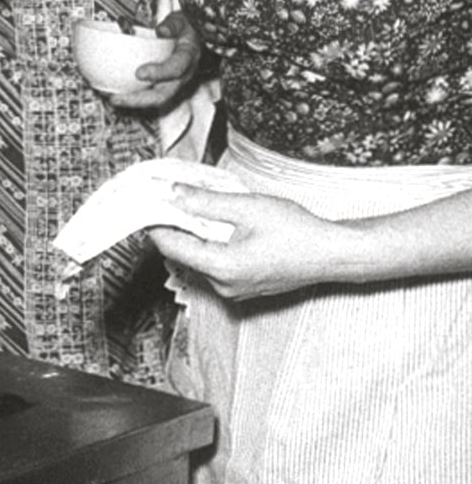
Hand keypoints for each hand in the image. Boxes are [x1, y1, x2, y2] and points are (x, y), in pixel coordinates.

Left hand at [111, 10, 203, 108]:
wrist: (193, 40)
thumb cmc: (184, 30)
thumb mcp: (181, 20)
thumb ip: (172, 24)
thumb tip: (161, 30)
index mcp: (188, 57)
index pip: (176, 69)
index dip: (159, 73)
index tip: (140, 73)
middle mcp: (182, 75)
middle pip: (163, 95)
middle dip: (138, 99)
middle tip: (117, 97)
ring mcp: (173, 84)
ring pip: (154, 99)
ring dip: (132, 102)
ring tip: (112, 98)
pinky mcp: (164, 86)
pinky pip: (149, 96)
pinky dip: (132, 98)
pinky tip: (116, 94)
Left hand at [147, 185, 347, 299]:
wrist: (333, 254)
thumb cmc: (296, 231)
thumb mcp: (247, 207)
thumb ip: (205, 202)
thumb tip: (173, 194)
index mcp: (220, 267)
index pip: (170, 245)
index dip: (156, 220)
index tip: (150, 199)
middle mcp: (223, 285)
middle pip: (183, 252)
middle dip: (177, 223)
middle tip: (175, 194)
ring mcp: (234, 290)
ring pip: (200, 257)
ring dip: (196, 232)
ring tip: (202, 205)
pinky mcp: (244, 287)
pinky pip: (216, 264)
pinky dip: (213, 243)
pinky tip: (223, 223)